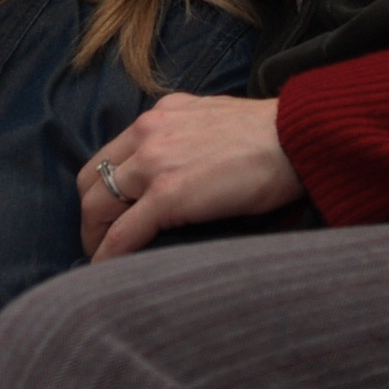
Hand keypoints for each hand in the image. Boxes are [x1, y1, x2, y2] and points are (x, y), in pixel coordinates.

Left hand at [79, 92, 305, 260]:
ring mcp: (154, 163)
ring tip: (103, 260)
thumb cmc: (268, 133)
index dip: (101, 190)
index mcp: (158, 116)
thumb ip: (184, 136)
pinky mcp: (168, 193)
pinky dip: (109, 255)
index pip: (108, 156)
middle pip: (92, 180)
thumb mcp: (211, 119)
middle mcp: (147, 133)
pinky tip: (108, 271)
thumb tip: (178, 165)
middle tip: (101, 241)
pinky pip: (123, 232)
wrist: (297, 137)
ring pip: (98, 205)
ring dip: (95, 236)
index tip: (108, 215)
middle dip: (91, 214)